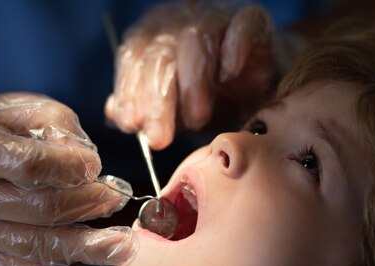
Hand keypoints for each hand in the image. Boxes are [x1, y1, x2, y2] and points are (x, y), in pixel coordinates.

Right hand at [0, 92, 136, 265]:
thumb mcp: (12, 109)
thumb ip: (53, 124)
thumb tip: (88, 160)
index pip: (26, 164)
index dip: (66, 166)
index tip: (95, 165)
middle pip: (39, 209)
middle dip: (86, 205)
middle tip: (117, 198)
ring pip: (38, 246)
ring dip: (85, 248)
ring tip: (123, 245)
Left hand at [105, 2, 299, 149]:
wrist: (261, 86)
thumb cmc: (212, 98)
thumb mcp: (173, 111)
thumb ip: (144, 111)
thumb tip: (113, 114)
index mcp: (152, 38)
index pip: (132, 58)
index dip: (129, 91)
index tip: (131, 124)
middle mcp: (178, 21)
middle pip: (160, 55)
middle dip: (157, 101)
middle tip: (159, 139)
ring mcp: (215, 17)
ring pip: (194, 40)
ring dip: (193, 83)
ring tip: (196, 120)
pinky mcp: (251, 19)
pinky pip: (240, 26)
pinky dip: (233, 49)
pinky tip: (229, 73)